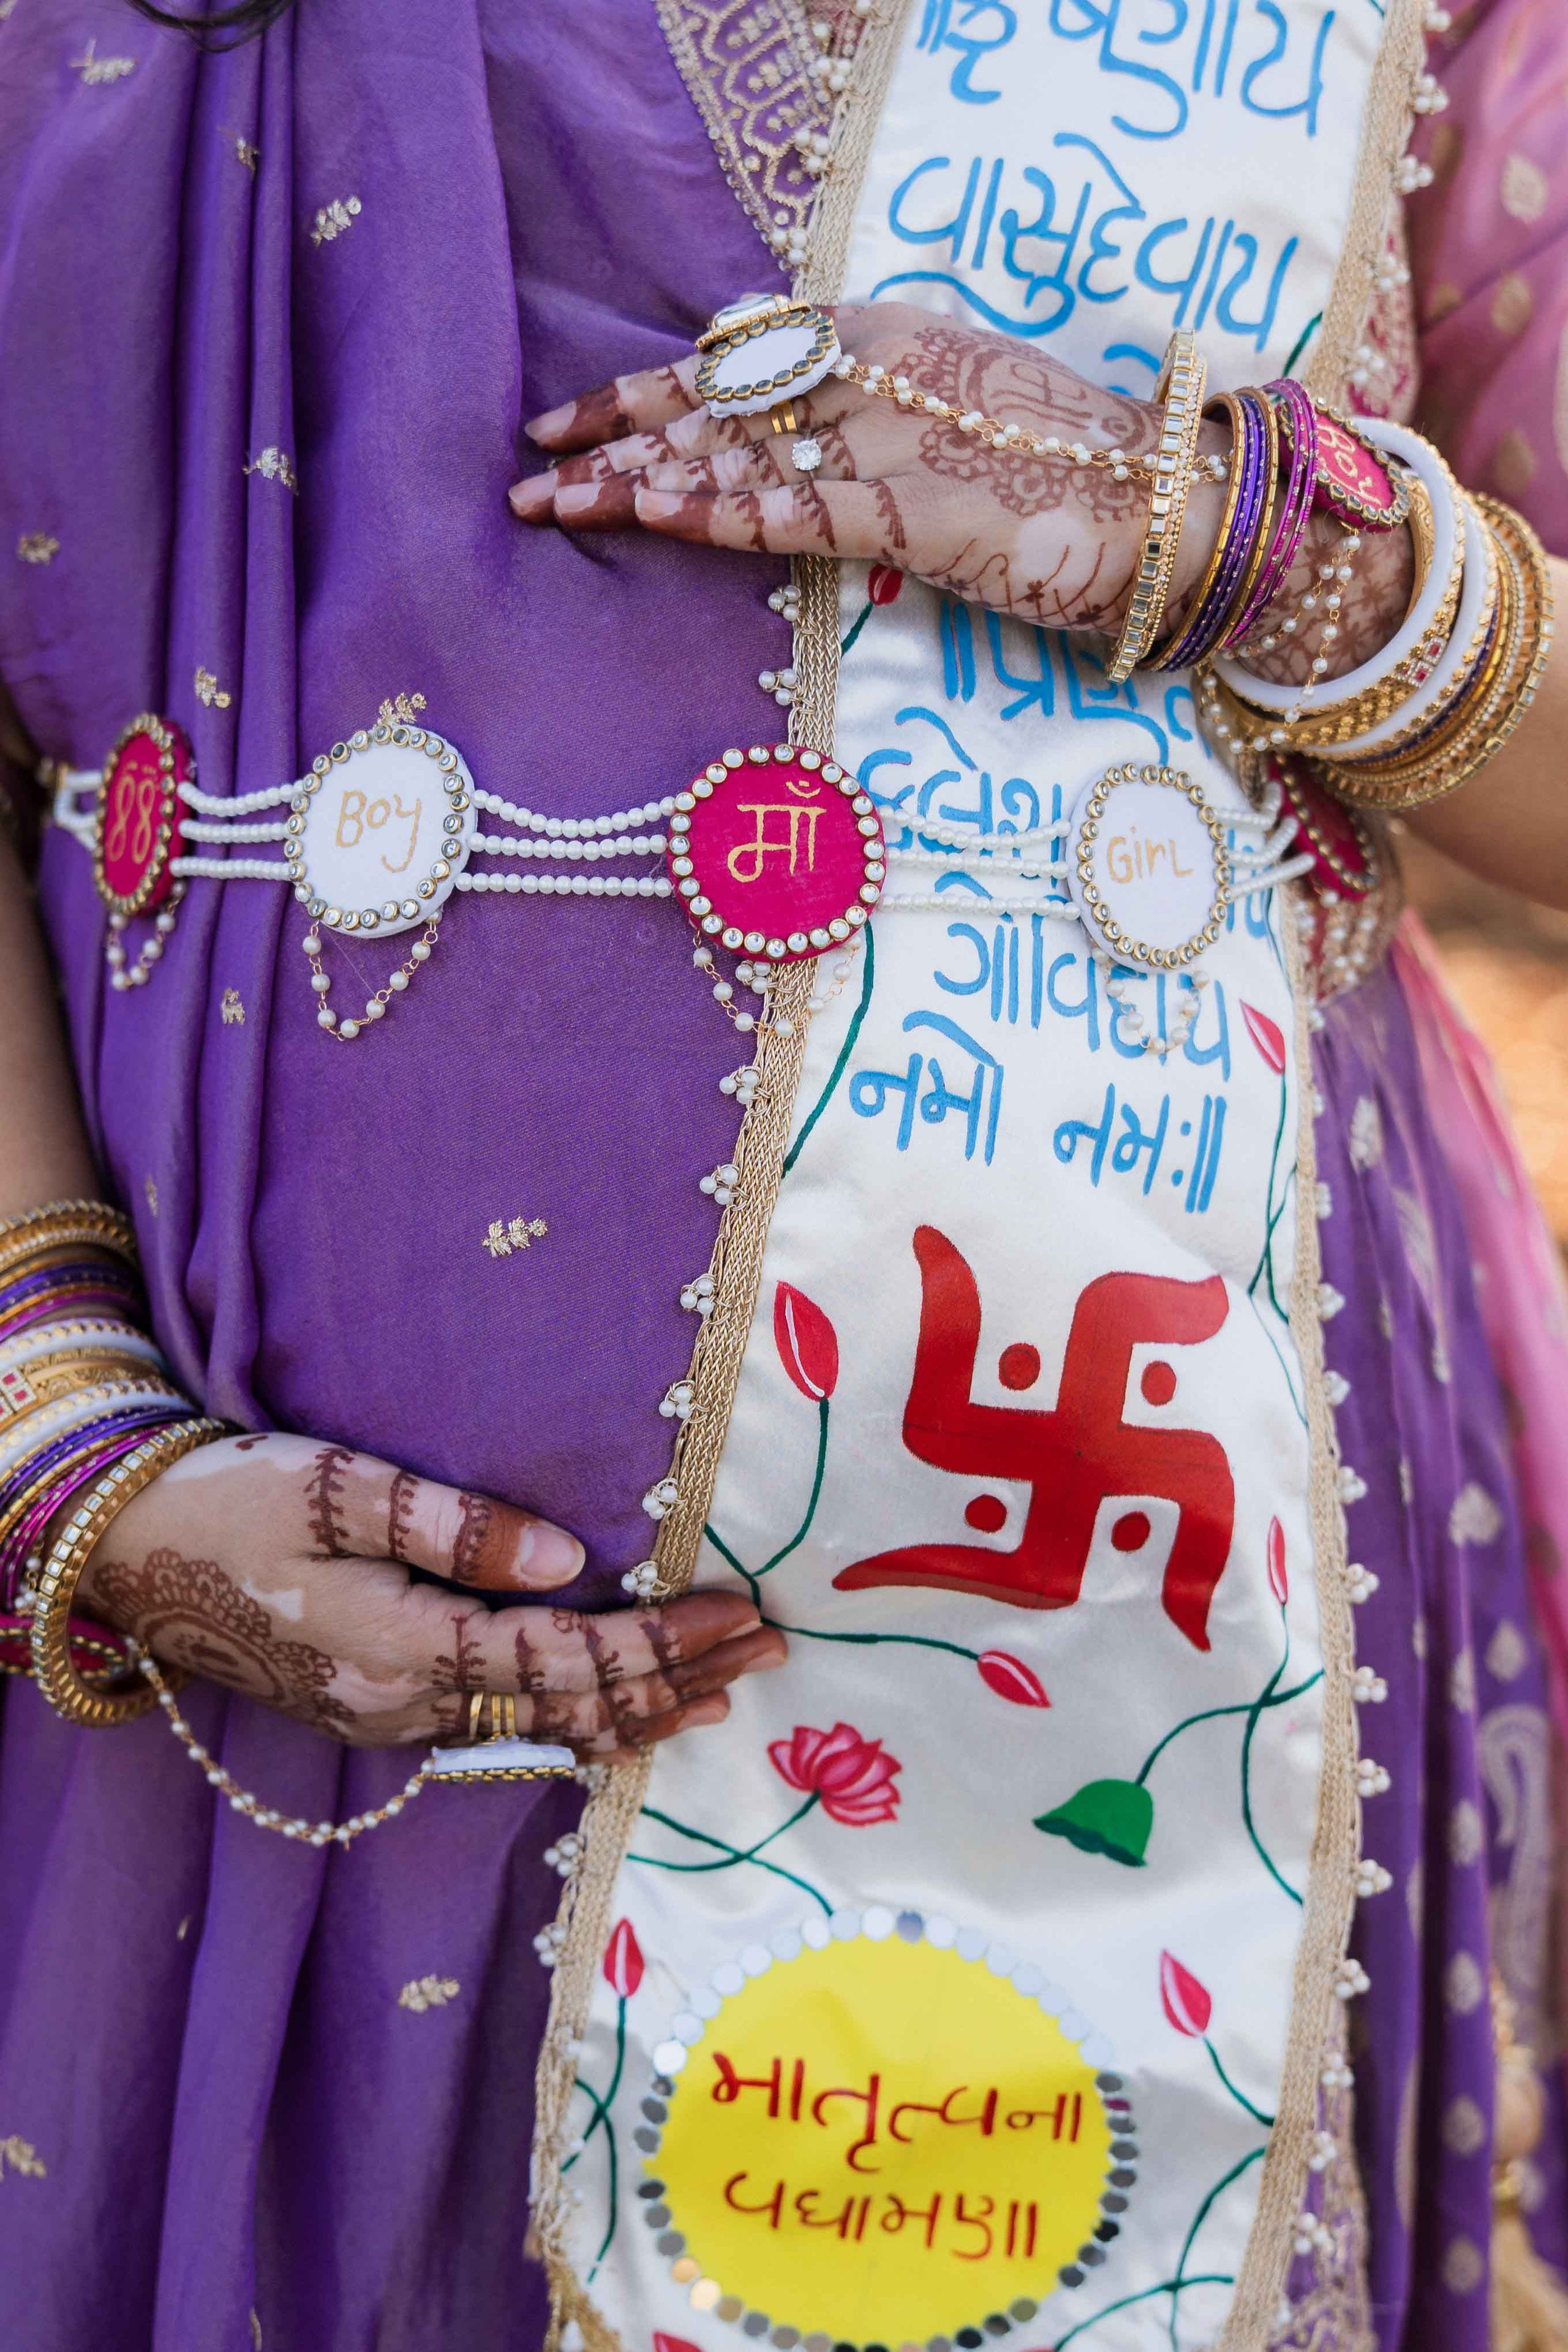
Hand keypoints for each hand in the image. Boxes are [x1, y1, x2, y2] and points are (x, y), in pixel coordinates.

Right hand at [75, 1433, 783, 1757]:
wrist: (129, 1550)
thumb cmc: (233, 1501)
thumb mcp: (341, 1491)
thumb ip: (456, 1528)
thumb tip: (569, 1560)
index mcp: (411, 1650)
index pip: (572, 1657)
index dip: (666, 1640)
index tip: (746, 1614)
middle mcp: (412, 1707)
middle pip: (575, 1708)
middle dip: (679, 1680)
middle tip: (772, 1652)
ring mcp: (393, 1722)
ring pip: (546, 1731)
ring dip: (640, 1711)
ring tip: (723, 1695)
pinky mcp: (379, 1711)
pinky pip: (507, 1730)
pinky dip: (579, 1721)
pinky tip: (619, 1715)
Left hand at [510, 301, 1409, 677]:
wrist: (1171, 510)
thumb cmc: (1073, 476)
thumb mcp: (965, 422)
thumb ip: (882, 434)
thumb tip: (811, 473)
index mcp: (890, 338)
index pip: (743, 359)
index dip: (652, 389)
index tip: (581, 417)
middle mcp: (878, 374)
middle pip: (717, 403)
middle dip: (613, 435)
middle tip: (528, 468)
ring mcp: (893, 438)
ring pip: (733, 455)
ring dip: (633, 481)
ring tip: (546, 501)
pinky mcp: (911, 510)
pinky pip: (788, 511)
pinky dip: (711, 513)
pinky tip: (644, 513)